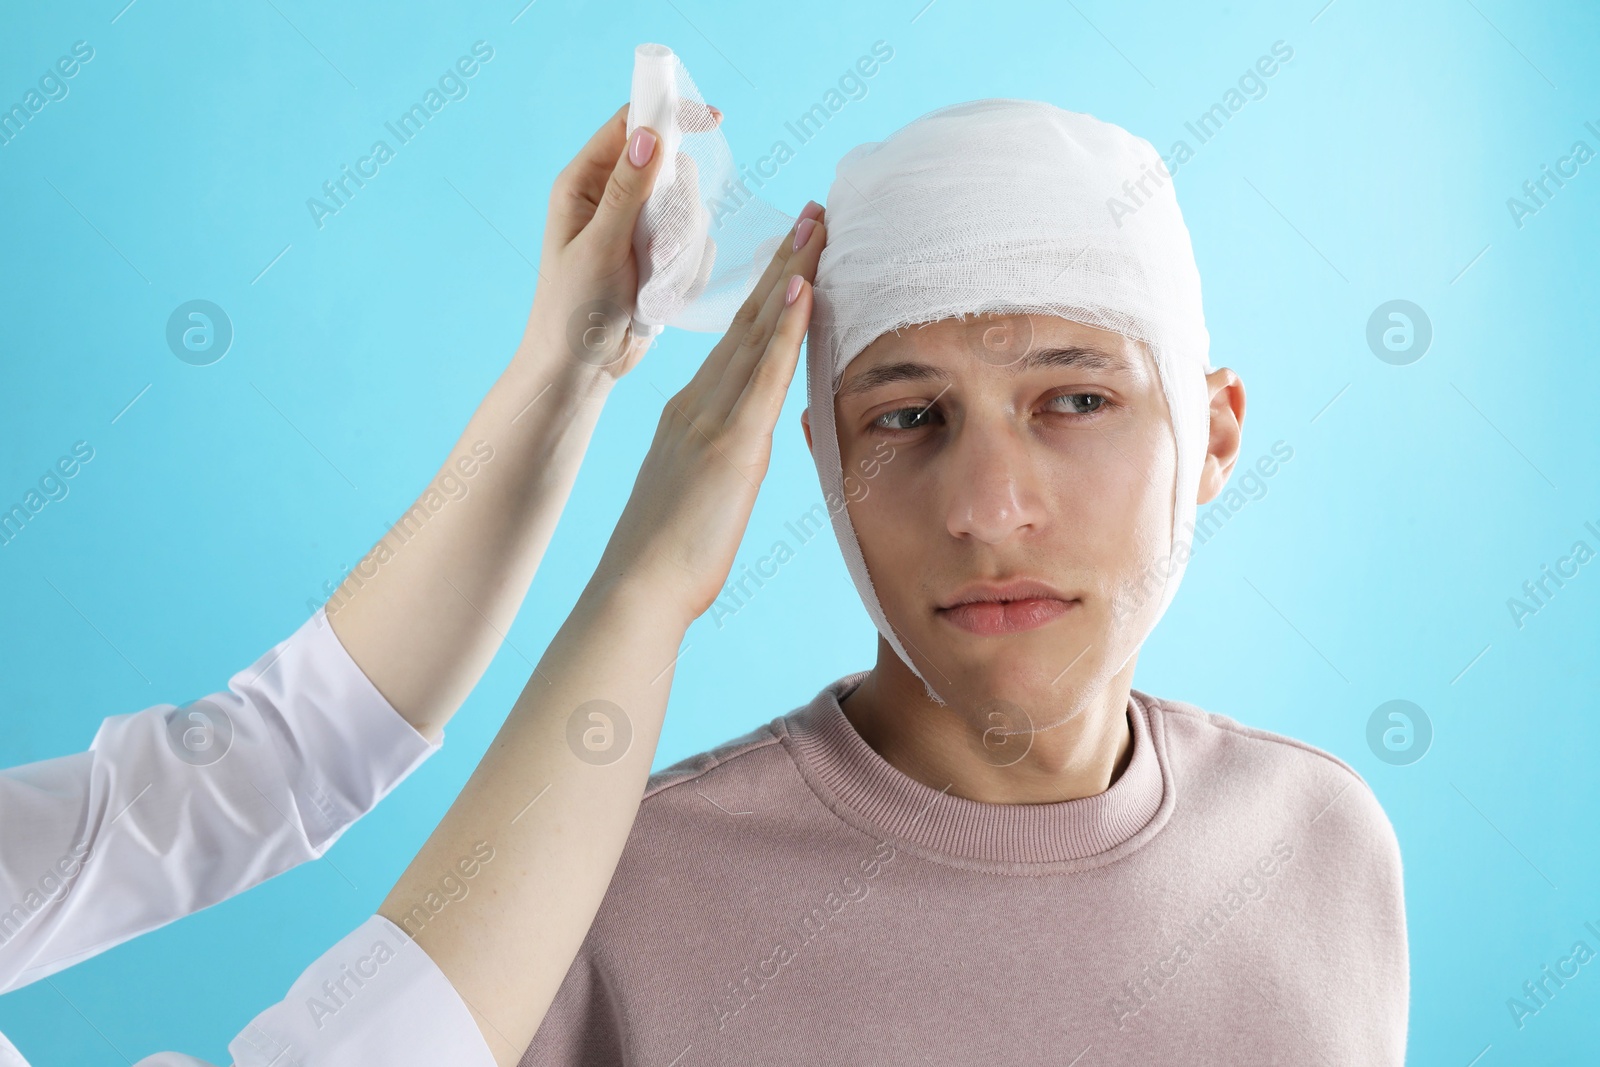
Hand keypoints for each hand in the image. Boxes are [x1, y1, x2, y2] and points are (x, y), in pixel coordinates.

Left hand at [522, 101, 720, 380]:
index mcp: (584, 184)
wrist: (581, 368)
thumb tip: (648, 135)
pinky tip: (659, 294)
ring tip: (652, 279)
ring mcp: (637, 229)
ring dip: (680, 246)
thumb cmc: (573, 308)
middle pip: (671, 170)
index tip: (712, 120)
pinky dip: (684, 270)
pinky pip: (693, 246)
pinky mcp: (657, 257)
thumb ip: (627, 191)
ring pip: (688, 211)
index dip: (668, 117)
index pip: (630, 127)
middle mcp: (612, 199)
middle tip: (658, 248)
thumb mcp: (600, 247)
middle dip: (677, 208)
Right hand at [591, 203, 826, 624]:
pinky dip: (784, 329)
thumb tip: (740, 449)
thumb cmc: (666, 555)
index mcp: (691, 412)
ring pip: (757, 332)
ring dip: (791, 275)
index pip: (740, 339)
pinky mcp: (728, 445)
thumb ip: (720, 458)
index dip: (769, 291)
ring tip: (819, 227)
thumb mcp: (697, 492)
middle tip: (815, 213)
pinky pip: (763, 375)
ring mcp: (710, 418)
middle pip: (749, 320)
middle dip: (784, 263)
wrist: (637, 588)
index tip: (795, 251)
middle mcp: (698, 402)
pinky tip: (803, 288)